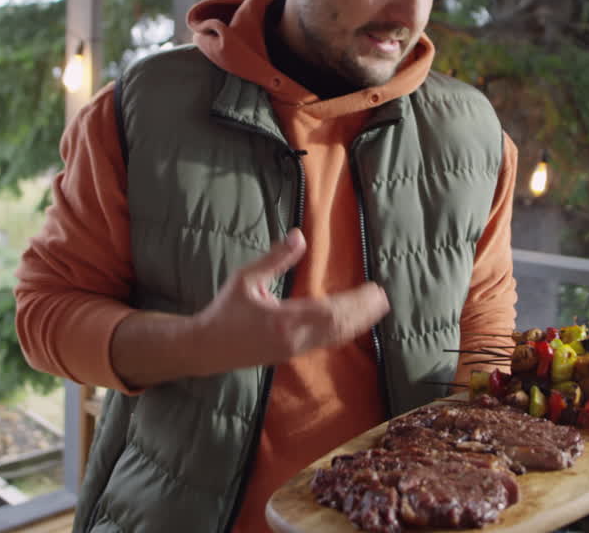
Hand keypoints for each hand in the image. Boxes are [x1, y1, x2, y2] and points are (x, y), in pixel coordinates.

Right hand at [195, 228, 390, 370]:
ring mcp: (294, 350)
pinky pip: (325, 341)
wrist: (206, 348)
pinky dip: (343, 330)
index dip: (356, 303)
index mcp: (283, 321)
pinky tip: (353, 322)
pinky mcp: (291, 353)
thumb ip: (275, 259)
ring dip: (358, 322)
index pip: (330, 312)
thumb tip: (299, 235)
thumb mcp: (245, 278)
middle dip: (363, 312)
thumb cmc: (224, 311)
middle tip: (383, 298)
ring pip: (335, 337)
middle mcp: (294, 340)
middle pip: (339, 327)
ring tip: (377, 308)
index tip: (374, 290)